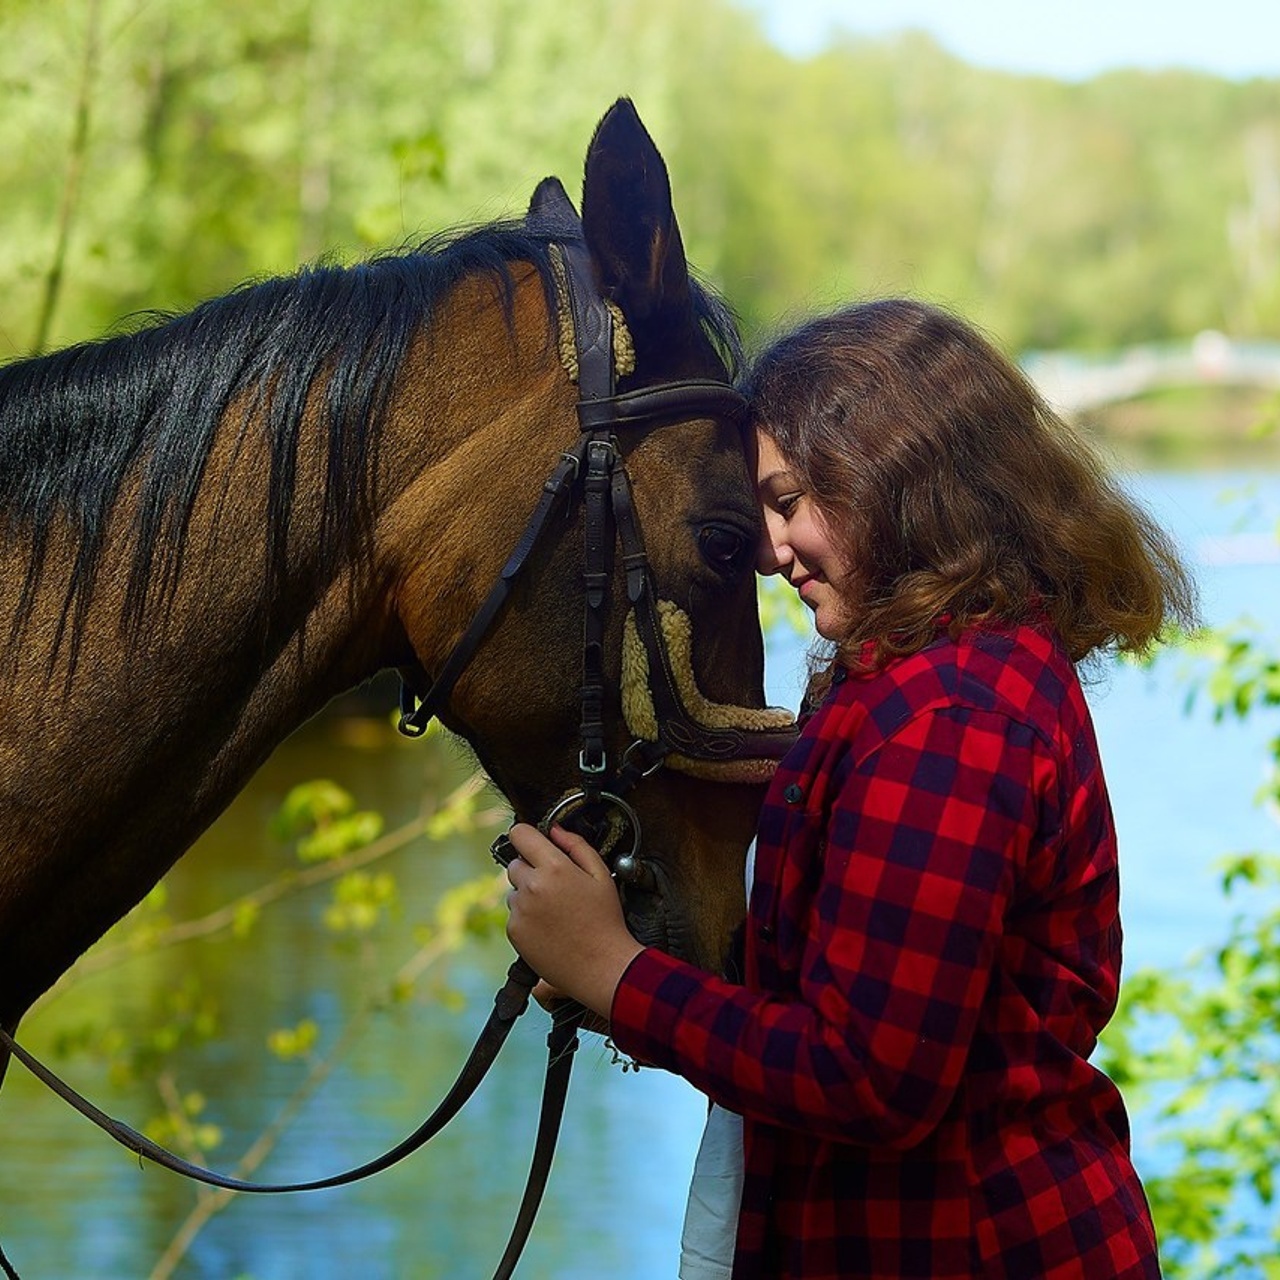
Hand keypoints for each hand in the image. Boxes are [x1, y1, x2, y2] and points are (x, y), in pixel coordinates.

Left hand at [505, 823, 644, 1018]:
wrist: (602, 966)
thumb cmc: (606, 920)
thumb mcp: (601, 875)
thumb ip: (576, 845)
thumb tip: (555, 830)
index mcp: (554, 867)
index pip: (520, 834)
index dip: (527, 836)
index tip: (533, 844)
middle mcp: (532, 886)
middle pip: (515, 864)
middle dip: (531, 869)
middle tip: (555, 887)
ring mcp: (520, 910)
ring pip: (514, 891)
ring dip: (528, 895)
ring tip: (556, 912)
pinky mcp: (514, 931)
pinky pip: (514, 915)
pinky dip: (526, 918)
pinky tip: (549, 927)